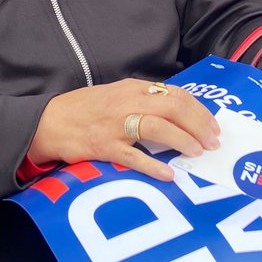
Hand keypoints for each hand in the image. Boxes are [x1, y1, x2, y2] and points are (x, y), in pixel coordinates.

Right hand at [29, 78, 220, 181]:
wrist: (49, 121)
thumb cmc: (85, 110)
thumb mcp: (117, 96)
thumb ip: (144, 101)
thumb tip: (177, 116)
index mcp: (133, 88)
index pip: (176, 94)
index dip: (199, 111)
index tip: (213, 126)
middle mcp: (127, 102)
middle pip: (173, 107)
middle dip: (198, 125)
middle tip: (212, 143)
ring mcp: (115, 125)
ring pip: (157, 127)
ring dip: (182, 140)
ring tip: (197, 153)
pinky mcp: (103, 146)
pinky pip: (132, 156)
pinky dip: (153, 165)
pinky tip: (168, 174)